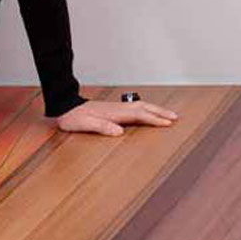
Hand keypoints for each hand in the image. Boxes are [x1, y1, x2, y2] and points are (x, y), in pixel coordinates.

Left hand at [55, 98, 178, 135]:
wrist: (65, 106)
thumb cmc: (74, 117)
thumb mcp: (85, 125)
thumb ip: (102, 127)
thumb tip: (119, 132)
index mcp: (114, 113)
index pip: (139, 115)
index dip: (154, 119)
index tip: (167, 123)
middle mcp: (118, 109)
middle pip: (144, 108)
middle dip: (160, 112)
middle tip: (175, 117)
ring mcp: (116, 108)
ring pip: (140, 106)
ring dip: (154, 110)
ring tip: (167, 114)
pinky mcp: (113, 109)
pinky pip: (135, 109)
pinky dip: (145, 110)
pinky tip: (147, 113)